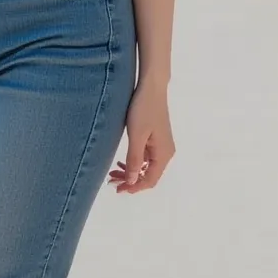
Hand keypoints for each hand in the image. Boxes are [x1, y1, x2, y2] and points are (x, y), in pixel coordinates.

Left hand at [109, 79, 174, 194]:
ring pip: (146, 167)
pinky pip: (146, 157)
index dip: (135, 187)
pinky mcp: (156, 139)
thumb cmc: (143, 110)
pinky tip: (122, 161)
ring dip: (131, 171)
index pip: (150, 180)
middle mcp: (166, 152)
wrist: (151, 88)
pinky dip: (134, 161)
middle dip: (131, 180)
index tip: (118, 189)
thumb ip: (135, 160)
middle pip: (149, 175)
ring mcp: (161, 145)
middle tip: (111, 180)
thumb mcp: (137, 136)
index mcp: (163, 154)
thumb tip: (133, 181)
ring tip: (114, 172)